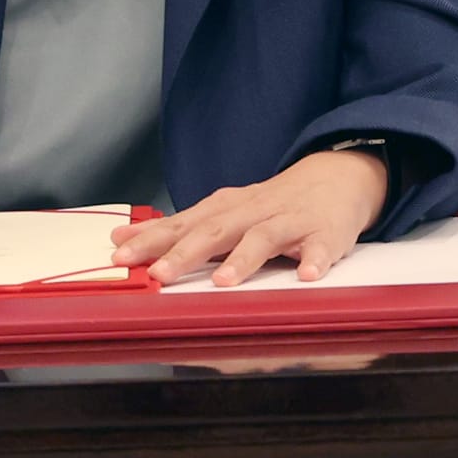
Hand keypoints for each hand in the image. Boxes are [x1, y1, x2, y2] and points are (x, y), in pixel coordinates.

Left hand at [109, 149, 387, 286]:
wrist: (336, 176)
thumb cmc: (270, 203)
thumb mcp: (223, 211)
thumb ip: (178, 229)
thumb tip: (123, 241)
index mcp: (226, 209)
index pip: (182, 224)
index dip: (151, 241)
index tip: (120, 256)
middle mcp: (252, 212)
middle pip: (216, 230)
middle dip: (185, 252)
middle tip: (160, 274)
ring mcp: (290, 221)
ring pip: (263, 238)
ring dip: (243, 259)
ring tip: (223, 281)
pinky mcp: (325, 233)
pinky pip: (320, 248)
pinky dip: (314, 260)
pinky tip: (306, 276)